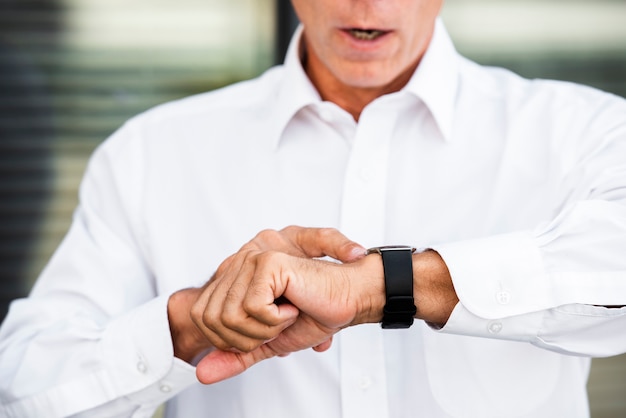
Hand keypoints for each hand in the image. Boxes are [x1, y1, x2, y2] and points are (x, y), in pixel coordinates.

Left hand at [166, 227, 365, 373]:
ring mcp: (251, 261)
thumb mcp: (265, 342)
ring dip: (264, 328)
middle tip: (278, 324)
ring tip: (285, 314)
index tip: (265, 330)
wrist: (346, 301)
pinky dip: (275, 318)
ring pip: (230, 316)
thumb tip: (202, 374)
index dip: (232, 339)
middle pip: (213, 321)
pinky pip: (253, 307)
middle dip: (249, 336)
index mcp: (234, 279)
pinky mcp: (267, 262)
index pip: (203, 318)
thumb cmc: (313, 315)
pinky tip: (292, 306)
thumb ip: (235, 356)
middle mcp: (238, 265)